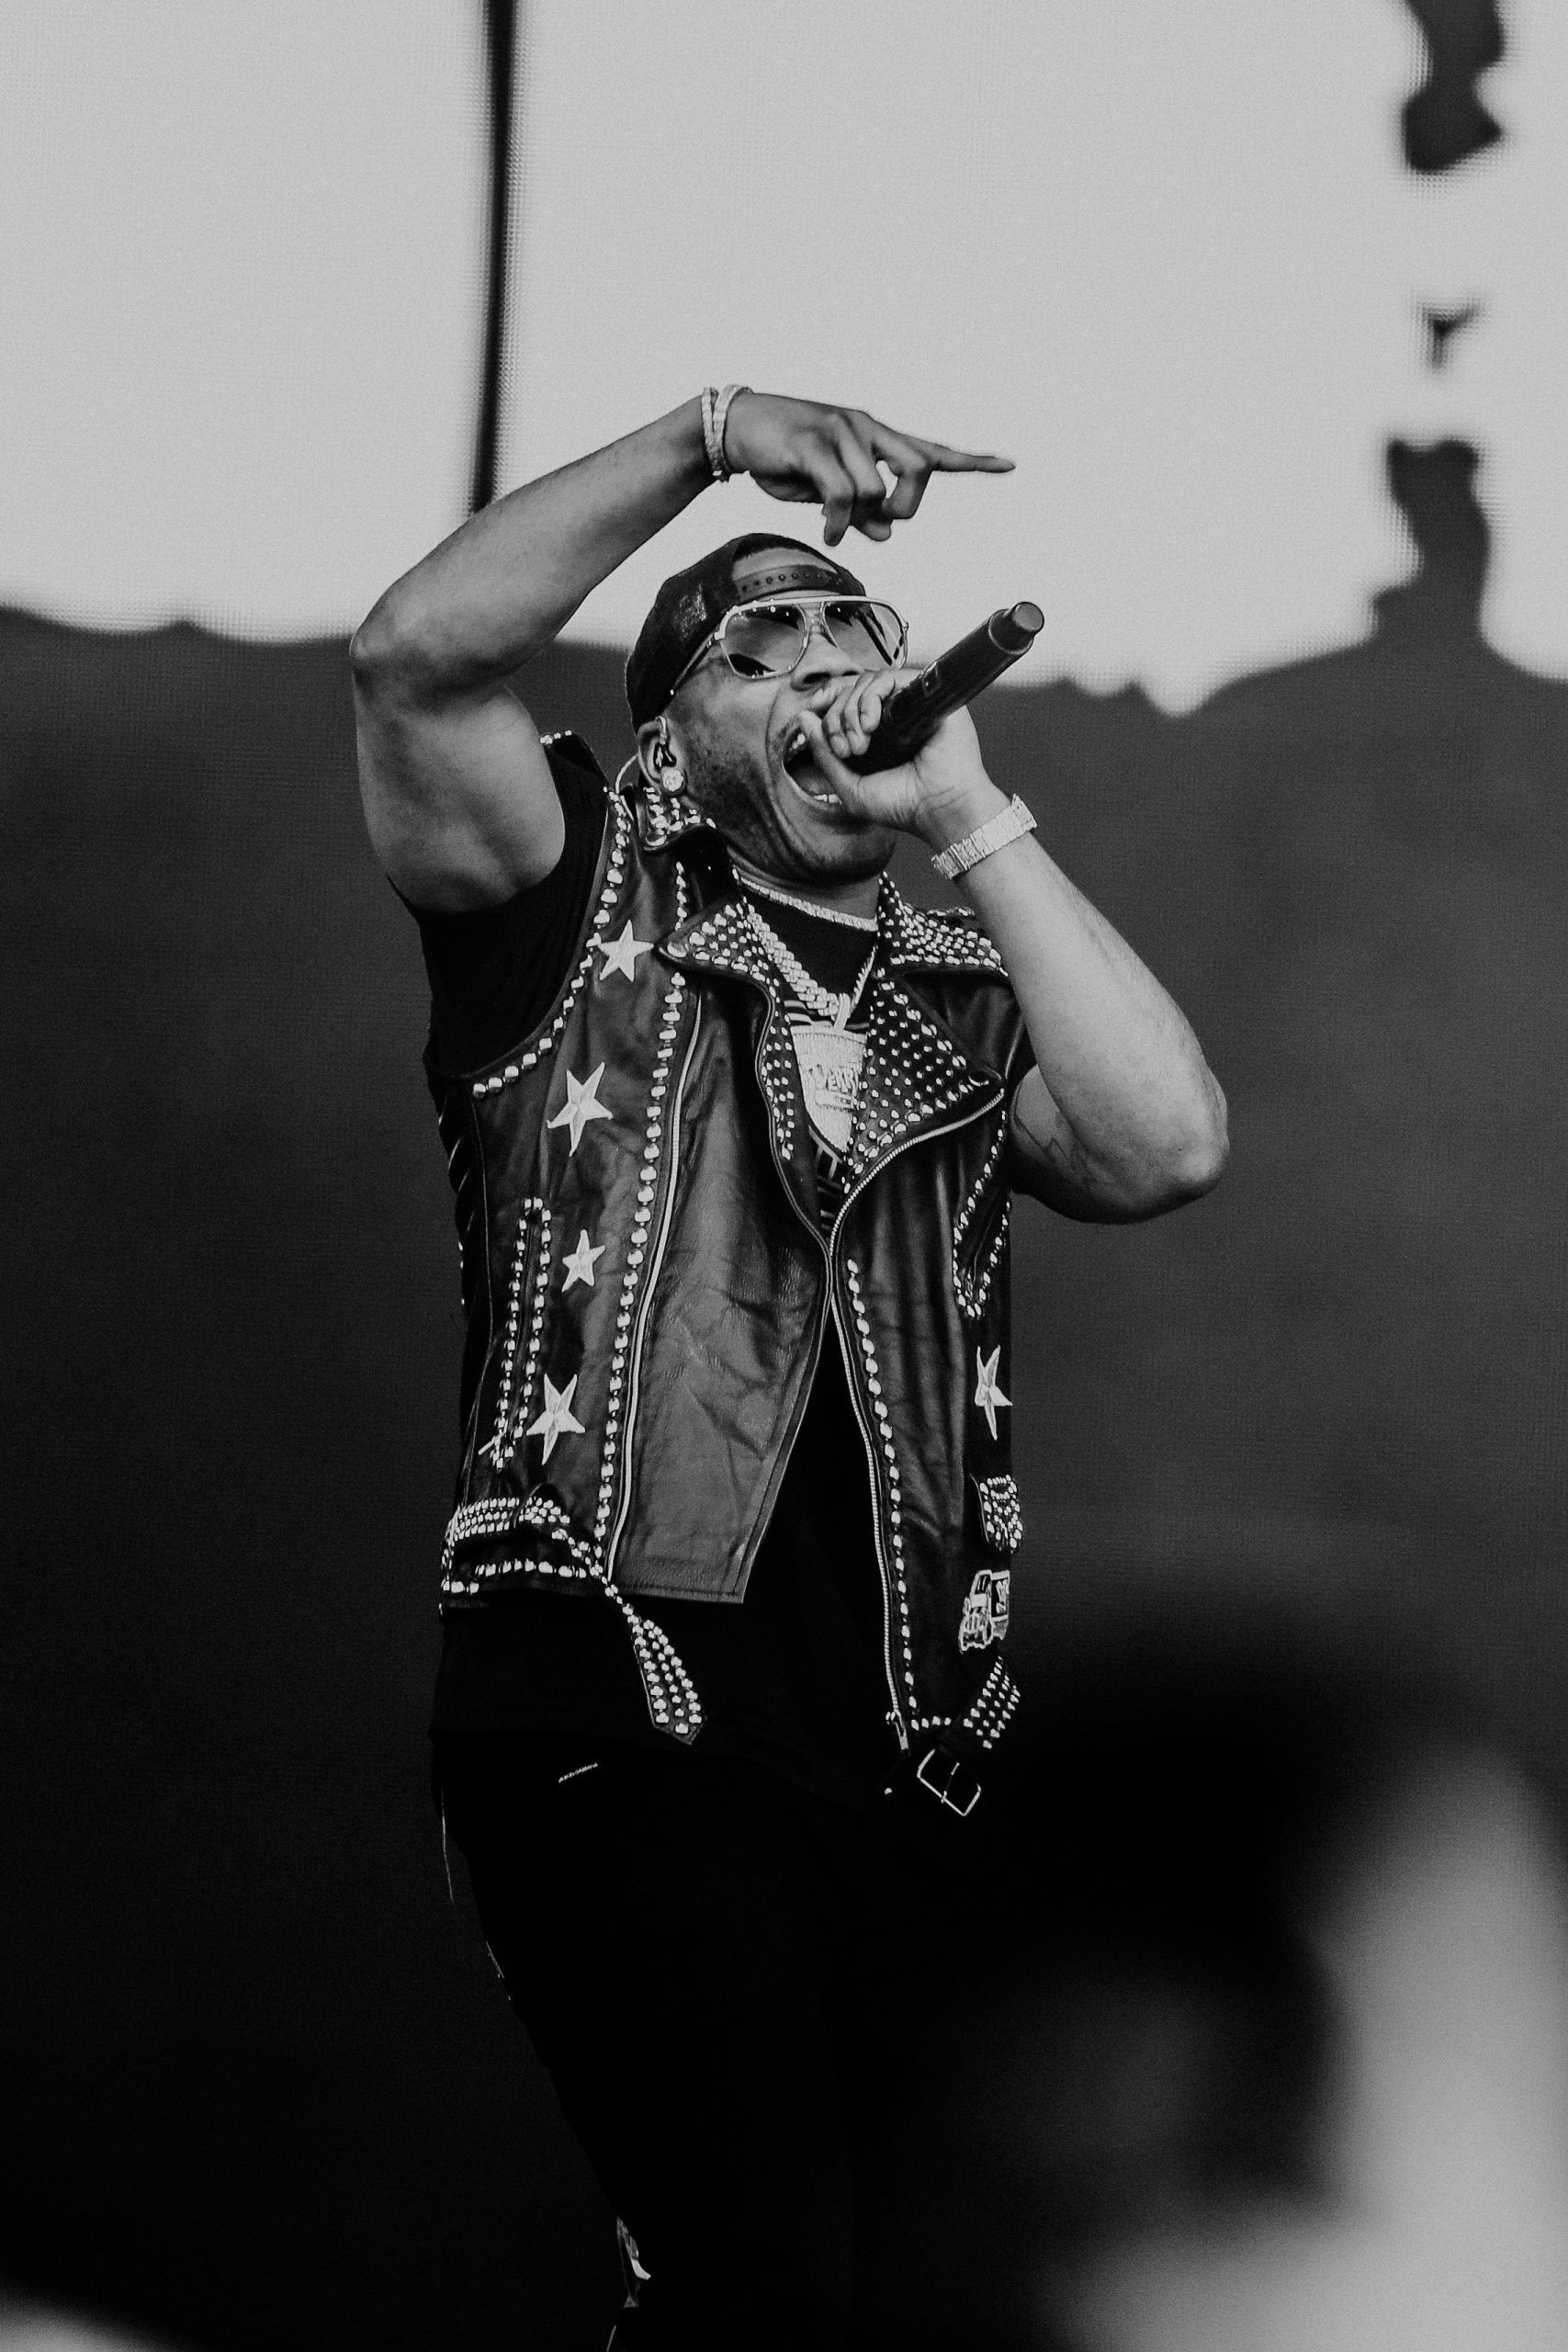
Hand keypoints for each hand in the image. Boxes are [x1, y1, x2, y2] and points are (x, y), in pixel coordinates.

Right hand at [722, 393, 1012, 547]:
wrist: (734, 429)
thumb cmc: (783, 458)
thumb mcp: (825, 490)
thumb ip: (859, 511)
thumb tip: (887, 533)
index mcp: (875, 437)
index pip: (930, 450)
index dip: (971, 461)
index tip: (1009, 465)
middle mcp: (867, 428)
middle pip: (919, 469)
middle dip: (907, 505)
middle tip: (879, 521)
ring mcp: (841, 431)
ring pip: (874, 489)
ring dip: (856, 520)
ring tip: (833, 528)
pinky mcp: (814, 443)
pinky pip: (842, 492)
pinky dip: (839, 521)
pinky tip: (828, 531)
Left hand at [792, 668, 1005, 845]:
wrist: (939, 810)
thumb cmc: (903, 805)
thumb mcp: (850, 786)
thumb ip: (824, 754)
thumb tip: (804, 718)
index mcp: (877, 734)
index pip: (845, 705)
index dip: (830, 716)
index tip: (833, 741)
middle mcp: (894, 716)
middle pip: (853, 691)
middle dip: (838, 718)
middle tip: (848, 748)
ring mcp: (911, 704)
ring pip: (869, 682)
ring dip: (853, 709)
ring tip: (860, 742)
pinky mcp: (927, 696)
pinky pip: (892, 678)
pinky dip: (872, 697)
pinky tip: (871, 724)